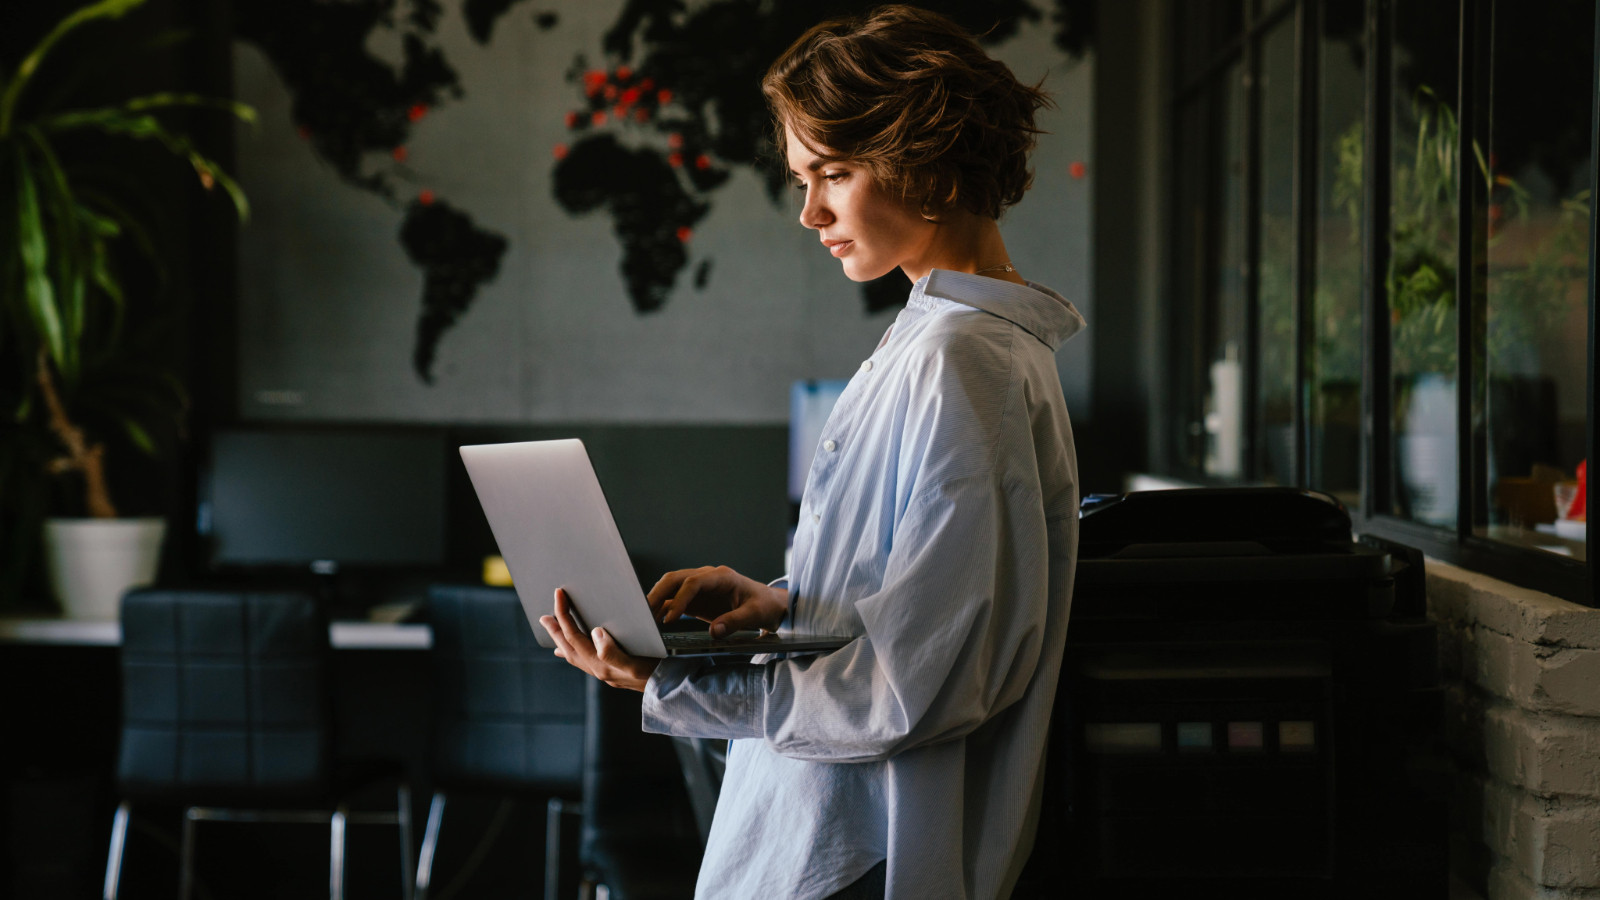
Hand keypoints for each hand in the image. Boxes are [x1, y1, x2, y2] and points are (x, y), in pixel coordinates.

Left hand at [540, 588, 658, 691]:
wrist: (665, 691)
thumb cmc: (653, 675)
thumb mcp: (634, 663)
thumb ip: (612, 652)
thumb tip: (595, 633)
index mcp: (599, 664)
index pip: (574, 636)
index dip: (564, 615)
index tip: (560, 596)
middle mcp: (596, 670)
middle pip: (568, 646)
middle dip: (555, 629)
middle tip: (544, 616)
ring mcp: (601, 672)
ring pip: (572, 654)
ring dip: (560, 640)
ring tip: (551, 629)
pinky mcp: (608, 672)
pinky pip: (581, 661)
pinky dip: (571, 652)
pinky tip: (567, 652)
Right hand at [646, 565, 788, 636]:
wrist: (769, 605)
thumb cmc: (764, 606)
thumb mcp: (755, 614)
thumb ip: (735, 621)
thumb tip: (714, 632)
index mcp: (722, 577)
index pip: (693, 582)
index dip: (680, 599)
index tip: (671, 619)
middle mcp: (707, 577)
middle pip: (676, 579)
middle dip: (658, 594)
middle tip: (643, 614)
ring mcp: (700, 587)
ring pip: (671, 587)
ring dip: (657, 600)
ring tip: (643, 619)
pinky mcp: (697, 599)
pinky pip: (675, 600)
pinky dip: (663, 609)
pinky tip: (654, 622)